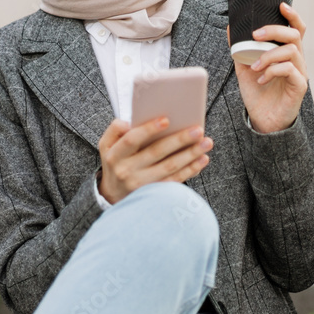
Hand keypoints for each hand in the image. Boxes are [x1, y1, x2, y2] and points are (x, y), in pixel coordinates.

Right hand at [96, 117, 212, 204]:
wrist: (112, 194)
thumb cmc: (115, 161)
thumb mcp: (107, 145)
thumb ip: (115, 130)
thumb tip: (127, 121)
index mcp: (115, 155)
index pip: (132, 140)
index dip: (148, 130)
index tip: (166, 119)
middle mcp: (126, 170)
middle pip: (156, 152)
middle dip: (179, 140)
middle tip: (198, 130)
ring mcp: (141, 184)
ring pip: (169, 167)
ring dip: (190, 154)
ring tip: (206, 142)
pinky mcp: (153, 194)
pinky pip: (175, 181)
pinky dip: (190, 170)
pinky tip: (202, 159)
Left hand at [228, 2, 308, 133]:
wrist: (263, 121)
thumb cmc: (258, 93)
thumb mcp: (244, 67)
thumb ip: (239, 48)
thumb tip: (230, 27)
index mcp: (287, 53)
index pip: (296, 29)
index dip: (292, 15)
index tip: (280, 5)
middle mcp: (297, 60)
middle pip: (295, 35)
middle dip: (274, 30)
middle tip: (255, 35)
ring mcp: (300, 73)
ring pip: (292, 51)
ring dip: (269, 54)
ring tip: (254, 65)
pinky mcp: (299, 86)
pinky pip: (290, 70)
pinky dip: (272, 70)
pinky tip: (261, 78)